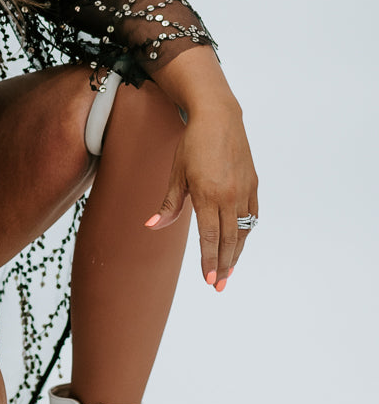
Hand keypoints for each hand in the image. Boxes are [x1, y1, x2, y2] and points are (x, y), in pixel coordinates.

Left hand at [145, 105, 258, 289]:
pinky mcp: (253, 184)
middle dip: (223, 266)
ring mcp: (244, 190)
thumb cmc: (192, 144)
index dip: (209, 260)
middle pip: (228, 240)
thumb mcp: (176, 173)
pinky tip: (238, 244)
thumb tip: (151, 227)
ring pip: (242, 231)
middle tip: (218, 286)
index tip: (209, 281)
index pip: (209, 236)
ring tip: (228, 272)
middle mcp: (229, 195)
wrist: (219, 117)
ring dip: (236, 254)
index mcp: (208, 194)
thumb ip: (169, 204)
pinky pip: (252, 216)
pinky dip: (245, 233)